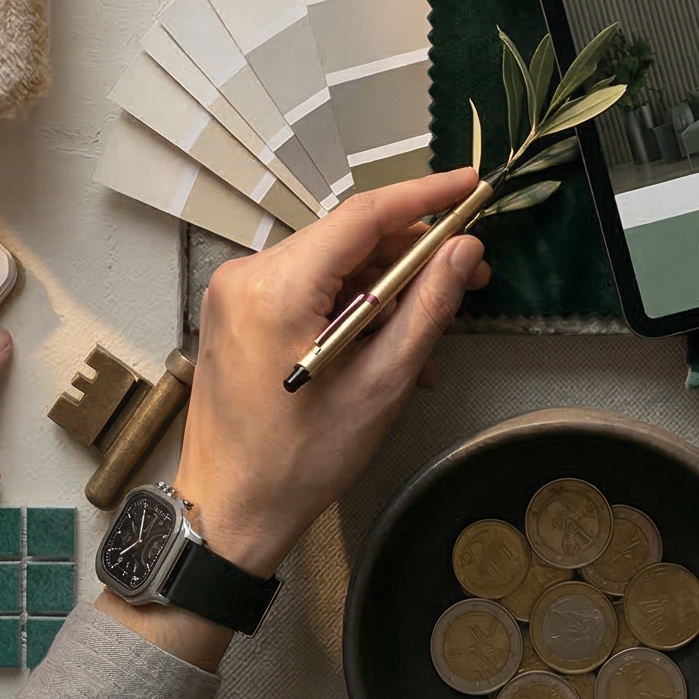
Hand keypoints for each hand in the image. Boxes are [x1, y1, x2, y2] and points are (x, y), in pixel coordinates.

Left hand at [175, 169, 489, 575]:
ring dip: (384, 288)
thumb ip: (426, 308)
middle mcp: (248, 272)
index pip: (361, 215)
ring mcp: (236, 291)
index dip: (422, 196)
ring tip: (432, 329)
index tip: (469, 185)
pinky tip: (388, 344)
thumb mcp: (380, 385)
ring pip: (330, 265)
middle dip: (411, 253)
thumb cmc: (301, 460)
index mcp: (278, 286)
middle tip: (471, 274)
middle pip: (347, 239)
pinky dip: (350, 306)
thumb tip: (464, 250)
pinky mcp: (236, 311)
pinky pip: (307, 288)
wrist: (227, 513)